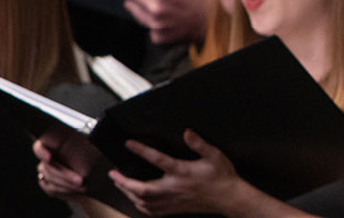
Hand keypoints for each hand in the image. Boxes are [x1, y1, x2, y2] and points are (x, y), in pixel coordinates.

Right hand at [33, 132, 88, 198]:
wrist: (96, 174)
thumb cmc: (94, 158)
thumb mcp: (92, 150)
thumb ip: (86, 148)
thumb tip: (89, 153)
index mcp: (55, 145)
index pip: (39, 146)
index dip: (41, 151)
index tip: (49, 158)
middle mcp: (47, 157)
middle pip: (48, 167)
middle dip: (65, 175)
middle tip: (80, 181)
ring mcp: (45, 171)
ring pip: (50, 179)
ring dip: (67, 185)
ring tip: (84, 188)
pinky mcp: (47, 183)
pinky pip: (51, 189)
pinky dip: (65, 191)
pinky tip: (77, 191)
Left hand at [109, 130, 252, 215]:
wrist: (229, 197)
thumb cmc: (222, 177)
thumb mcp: (215, 155)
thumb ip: (199, 143)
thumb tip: (187, 133)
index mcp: (182, 172)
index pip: (157, 159)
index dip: (141, 150)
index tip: (129, 144)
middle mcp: (173, 188)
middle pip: (141, 188)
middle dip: (123, 181)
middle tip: (114, 173)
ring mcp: (172, 200)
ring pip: (142, 201)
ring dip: (128, 193)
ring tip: (120, 185)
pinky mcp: (173, 208)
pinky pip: (151, 211)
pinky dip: (139, 206)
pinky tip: (135, 200)